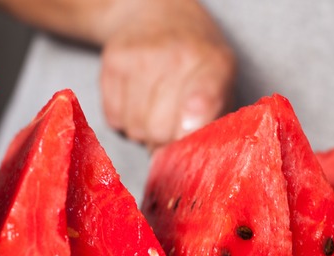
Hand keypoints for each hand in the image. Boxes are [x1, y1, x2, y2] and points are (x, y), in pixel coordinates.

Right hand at [99, 0, 234, 150]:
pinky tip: (135, 100)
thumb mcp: (220, 84)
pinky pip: (113, 117)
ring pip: (134, 128)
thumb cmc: (195, 61)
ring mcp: (142, 57)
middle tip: (169, 128)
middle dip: (163, 140)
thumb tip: (183, 163)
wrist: (158, 14)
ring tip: (153, 111)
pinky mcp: (113, 60)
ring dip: (142, 132)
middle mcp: (178, 56)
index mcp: (215, 65)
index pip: (204, 101)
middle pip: (160, 129)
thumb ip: (211, 124)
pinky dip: (122, 119)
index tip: (185, 134)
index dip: (192, 125)